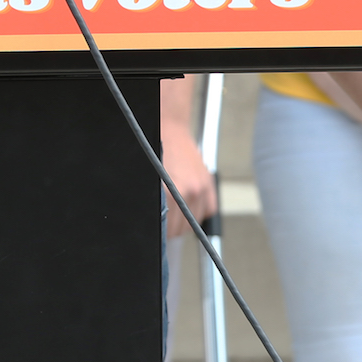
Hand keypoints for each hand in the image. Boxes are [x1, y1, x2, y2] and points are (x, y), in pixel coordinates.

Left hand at [160, 123, 216, 238]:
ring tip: (174, 209)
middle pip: (180, 229)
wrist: (170, 127)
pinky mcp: (210, 184)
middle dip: (171, 228)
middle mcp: (188, 192)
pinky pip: (208, 211)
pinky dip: (199, 211)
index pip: (167, 230)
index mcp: (169, 193)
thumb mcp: (152, 180)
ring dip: (184, 221)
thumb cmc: (155, 151)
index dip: (162, 234)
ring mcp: (201, 189)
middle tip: (164, 219)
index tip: (159, 233)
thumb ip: (156, 204)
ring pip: (194, 223)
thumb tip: (158, 225)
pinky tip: (188, 201)